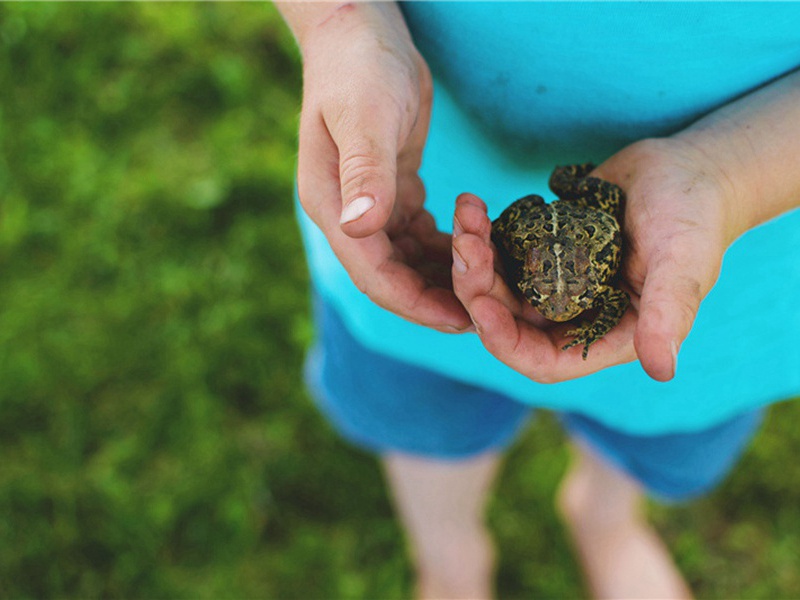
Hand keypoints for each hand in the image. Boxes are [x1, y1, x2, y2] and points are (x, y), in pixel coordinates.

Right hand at [287, 3, 469, 331]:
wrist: (362, 31)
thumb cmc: (360, 67)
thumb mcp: (365, 116)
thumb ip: (365, 172)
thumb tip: (358, 228)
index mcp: (333, 204)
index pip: (372, 272)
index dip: (414, 302)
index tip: (459, 320)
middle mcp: (347, 213)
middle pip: (391, 276)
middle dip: (434, 299)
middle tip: (485, 316)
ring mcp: (369, 202)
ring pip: (407, 260)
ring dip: (442, 278)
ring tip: (487, 290)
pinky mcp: (393, 189)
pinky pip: (418, 234)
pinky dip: (444, 248)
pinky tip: (474, 252)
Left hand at [452, 138, 742, 382]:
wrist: (685, 168)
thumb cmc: (694, 217)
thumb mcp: (684, 262)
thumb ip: (667, 312)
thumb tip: (662, 370)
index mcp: (604, 334)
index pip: (542, 359)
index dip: (507, 342)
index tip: (482, 307)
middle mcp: (572, 314)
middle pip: (507, 321)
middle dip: (478, 289)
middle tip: (466, 245)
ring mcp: (554, 281)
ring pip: (497, 285)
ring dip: (474, 259)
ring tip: (467, 217)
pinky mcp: (541, 249)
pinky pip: (500, 253)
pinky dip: (484, 235)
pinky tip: (472, 209)